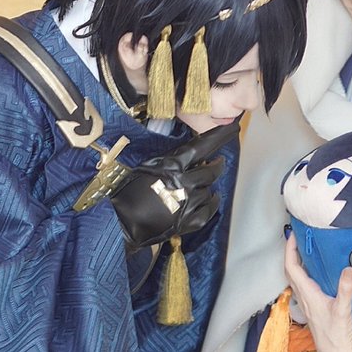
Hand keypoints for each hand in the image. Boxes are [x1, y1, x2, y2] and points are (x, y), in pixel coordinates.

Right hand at [110, 121, 238, 249]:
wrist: (120, 221)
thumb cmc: (128, 192)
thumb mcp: (147, 167)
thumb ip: (170, 161)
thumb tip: (189, 156)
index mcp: (172, 165)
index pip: (202, 146)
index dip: (219, 137)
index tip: (232, 129)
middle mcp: (184, 182)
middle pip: (212, 170)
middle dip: (217, 165)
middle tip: (218, 162)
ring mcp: (188, 203)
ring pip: (210, 189)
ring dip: (208, 185)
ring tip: (201, 184)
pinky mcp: (189, 221)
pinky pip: (209, 209)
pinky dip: (212, 203)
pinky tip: (210, 199)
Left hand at [284, 234, 351, 351]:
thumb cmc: (336, 336)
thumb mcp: (343, 311)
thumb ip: (346, 290)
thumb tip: (349, 269)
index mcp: (307, 294)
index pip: (291, 267)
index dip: (289, 249)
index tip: (293, 235)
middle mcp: (304, 296)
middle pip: (290, 269)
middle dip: (291, 252)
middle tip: (298, 238)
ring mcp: (307, 301)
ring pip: (295, 277)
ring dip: (297, 262)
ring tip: (306, 249)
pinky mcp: (313, 305)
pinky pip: (303, 284)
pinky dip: (305, 272)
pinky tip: (316, 271)